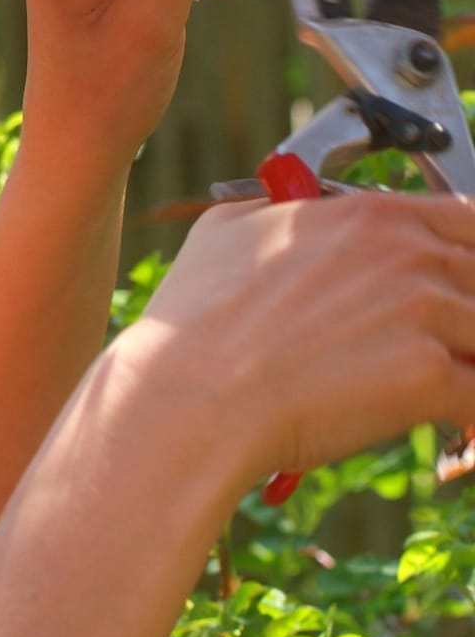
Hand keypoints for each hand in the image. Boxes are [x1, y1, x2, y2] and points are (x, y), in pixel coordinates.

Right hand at [114, 193, 474, 480]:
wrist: (190, 395)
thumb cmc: (195, 322)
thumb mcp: (225, 230)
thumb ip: (281, 212)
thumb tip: (293, 214)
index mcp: (370, 216)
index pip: (469, 218)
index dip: (468, 255)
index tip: (457, 285)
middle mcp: (407, 255)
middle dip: (464, 318)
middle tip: (435, 345)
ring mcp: (423, 315)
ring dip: (462, 361)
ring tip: (426, 388)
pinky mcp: (429, 377)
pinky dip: (464, 412)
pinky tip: (438, 425)